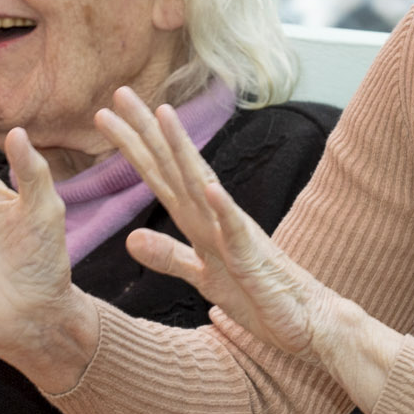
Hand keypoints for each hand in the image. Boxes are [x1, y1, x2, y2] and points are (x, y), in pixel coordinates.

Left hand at [96, 88, 399, 406]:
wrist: (308, 322)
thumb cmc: (261, 297)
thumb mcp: (203, 277)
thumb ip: (170, 256)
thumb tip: (131, 239)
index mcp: (201, 223)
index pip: (161, 177)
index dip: (133, 146)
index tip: (105, 115)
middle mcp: (216, 218)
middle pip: (174, 168)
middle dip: (146, 132)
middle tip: (120, 92)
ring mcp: (236, 235)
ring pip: (202, 186)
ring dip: (182, 151)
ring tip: (163, 114)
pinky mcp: (254, 260)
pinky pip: (236, 232)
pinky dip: (223, 209)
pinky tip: (209, 188)